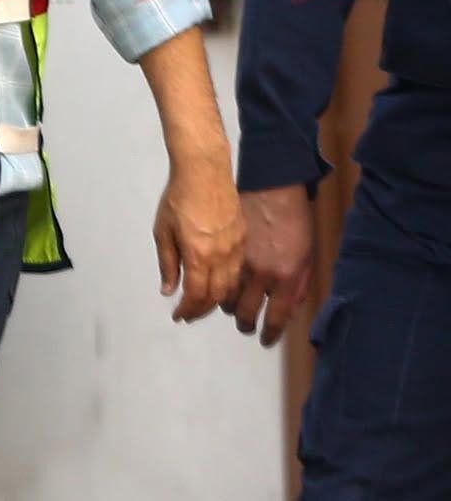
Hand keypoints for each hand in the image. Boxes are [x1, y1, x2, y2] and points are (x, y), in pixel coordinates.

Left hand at [153, 151, 245, 322]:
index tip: (178, 315)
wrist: (205, 172)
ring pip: (231, 286)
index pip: (196, 295)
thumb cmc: (178, 198)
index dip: (187, 310)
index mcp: (199, 255)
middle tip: (188, 313)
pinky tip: (218, 283)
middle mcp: (222, 256)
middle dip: (201, 310)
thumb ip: (167, 264)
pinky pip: (239, 271)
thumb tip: (169, 290)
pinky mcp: (244, 239)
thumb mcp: (163, 231)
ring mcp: (236, 248)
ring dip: (216, 300)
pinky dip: (229, 284)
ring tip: (201, 303)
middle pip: (216, 296)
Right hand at [231, 184, 314, 346]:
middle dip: (246, 324)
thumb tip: (290, 308)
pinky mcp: (225, 249)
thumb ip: (299, 286)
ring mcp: (240, 261)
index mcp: (287, 277)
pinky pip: (219, 277)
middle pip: (246, 313)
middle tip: (247, 326)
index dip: (270, 333)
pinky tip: (224, 288)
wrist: (274, 187)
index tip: (266, 339)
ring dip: (229, 306)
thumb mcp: (308, 256)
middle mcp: (262, 274)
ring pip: (227, 297)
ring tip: (233, 307)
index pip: (276, 318)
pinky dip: (219, 286)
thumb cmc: (296, 221)